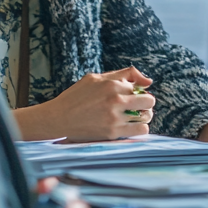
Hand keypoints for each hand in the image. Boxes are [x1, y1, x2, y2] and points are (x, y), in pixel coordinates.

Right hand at [12, 66, 155, 141]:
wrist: (58, 118)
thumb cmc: (77, 96)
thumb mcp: (97, 77)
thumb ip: (124, 74)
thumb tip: (149, 81)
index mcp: (112, 84)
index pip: (140, 87)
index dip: (137, 92)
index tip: (130, 96)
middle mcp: (116, 100)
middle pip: (149, 101)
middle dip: (145, 103)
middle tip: (137, 106)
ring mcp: (114, 117)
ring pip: (146, 117)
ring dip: (143, 116)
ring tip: (134, 117)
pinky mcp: (112, 133)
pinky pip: (141, 131)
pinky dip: (139, 129)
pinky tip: (130, 126)